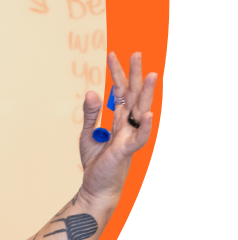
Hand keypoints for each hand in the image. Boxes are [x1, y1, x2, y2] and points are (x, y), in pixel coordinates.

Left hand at [77, 51, 156, 209]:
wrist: (97, 187)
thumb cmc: (97, 162)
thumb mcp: (88, 134)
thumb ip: (91, 114)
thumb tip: (92, 91)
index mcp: (119, 120)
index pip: (120, 92)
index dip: (116, 74)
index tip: (113, 55)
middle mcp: (128, 126)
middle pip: (133, 96)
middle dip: (134, 75)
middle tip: (136, 53)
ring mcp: (129, 137)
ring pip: (141, 112)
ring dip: (147, 93)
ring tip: (152, 74)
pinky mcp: (126, 151)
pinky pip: (139, 138)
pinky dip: (145, 127)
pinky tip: (149, 115)